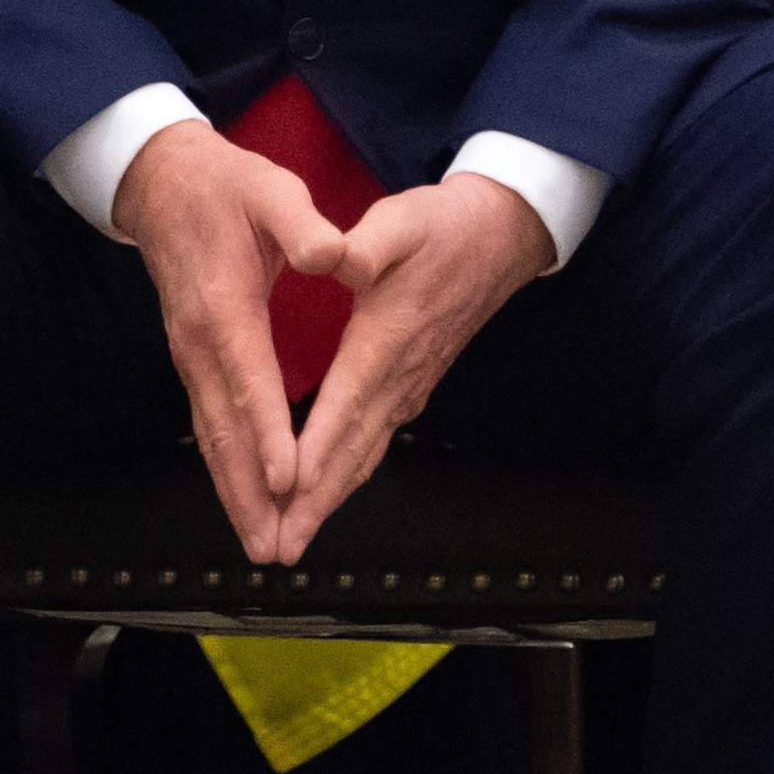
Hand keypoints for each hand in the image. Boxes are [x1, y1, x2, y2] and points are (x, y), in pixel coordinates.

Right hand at [114, 119, 353, 566]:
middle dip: (247, 492)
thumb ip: (302, 223)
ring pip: (212, 436)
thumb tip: (334, 254)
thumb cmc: (225, 186)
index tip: (287, 479)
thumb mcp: (270, 189)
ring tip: (258, 541)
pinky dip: (224, 467)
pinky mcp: (192, 359)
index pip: (250, 379)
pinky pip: (208, 424)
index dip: (268, 432)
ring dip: (233, 492)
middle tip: (272, 545)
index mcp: (225, 305)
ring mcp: (190, 355)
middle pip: (224, 429)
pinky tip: (240, 496)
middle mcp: (200, 342)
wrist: (161, 183)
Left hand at [272, 173, 552, 561]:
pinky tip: (323, 494)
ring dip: (327, 501)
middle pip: (350, 456)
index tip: (280, 500)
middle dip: (311, 506)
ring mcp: (408, 388)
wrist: (498, 237)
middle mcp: (398, 379)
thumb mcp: (398, 224)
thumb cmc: (441, 229)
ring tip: (290, 539)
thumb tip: (331, 255)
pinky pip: (372, 444)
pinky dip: (344, 475)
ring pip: (363, 457)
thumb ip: (364, 244)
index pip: (341, 413)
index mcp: (385, 344)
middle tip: (275, 549)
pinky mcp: (411, 386)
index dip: (309, 459)